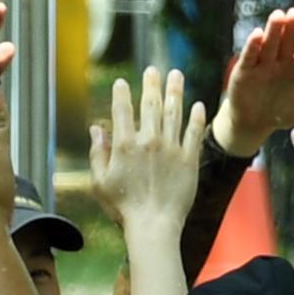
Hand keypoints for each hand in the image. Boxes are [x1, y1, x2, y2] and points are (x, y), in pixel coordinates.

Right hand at [88, 67, 208, 239]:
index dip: (121, 93)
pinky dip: (196, 117)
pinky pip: (194, 132)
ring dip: (175, 91)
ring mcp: (171, 148)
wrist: (154, 225)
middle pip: (151, 104)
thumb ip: (98, 153)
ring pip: (174, 112)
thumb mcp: (100, 182)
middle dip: (152, 84)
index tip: (122, 82)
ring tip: (177, 75)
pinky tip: (198, 105)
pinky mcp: (189, 159)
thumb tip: (95, 129)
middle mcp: (149, 141)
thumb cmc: (123, 208)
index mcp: (125, 145)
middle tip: (154, 69)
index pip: (122, 110)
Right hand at [218, 7, 293, 150]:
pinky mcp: (245, 69)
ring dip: (273, 30)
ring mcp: (263, 63)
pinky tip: (257, 34)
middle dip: (291, 28)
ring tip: (278, 16)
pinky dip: (252, 45)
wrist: (254, 123)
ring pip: (270, 44)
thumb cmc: (284, 112)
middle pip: (288, 41)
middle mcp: (282, 61)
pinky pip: (250, 56)